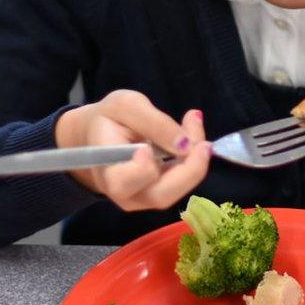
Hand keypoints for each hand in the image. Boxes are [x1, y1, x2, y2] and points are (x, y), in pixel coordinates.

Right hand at [54, 90, 210, 210]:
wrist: (101, 135)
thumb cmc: (109, 119)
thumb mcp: (126, 105)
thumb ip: (154, 122)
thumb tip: (185, 144)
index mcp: (106, 171)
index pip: (122, 182)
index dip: (140, 170)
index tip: (147, 148)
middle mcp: (125, 194)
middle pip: (160, 196)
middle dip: (188, 170)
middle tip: (203, 143)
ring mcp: (144, 199)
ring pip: (177, 190)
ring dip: (195, 161)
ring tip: (193, 124)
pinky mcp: (161, 193)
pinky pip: (183, 182)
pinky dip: (194, 159)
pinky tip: (193, 134)